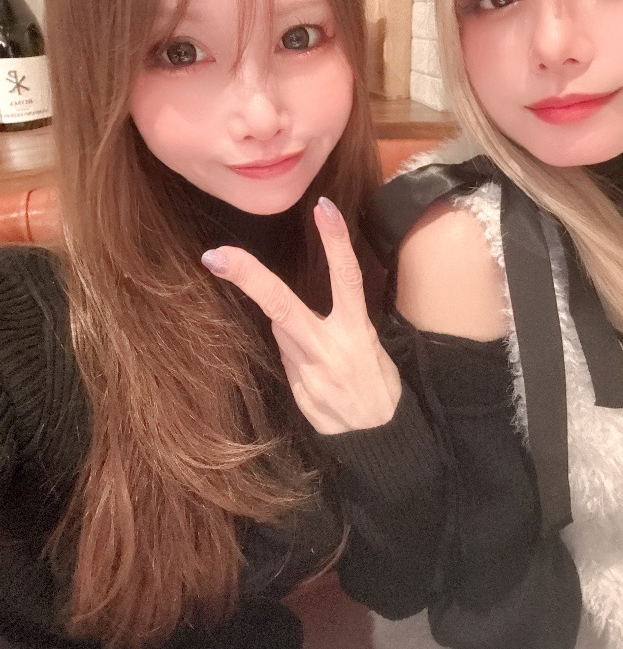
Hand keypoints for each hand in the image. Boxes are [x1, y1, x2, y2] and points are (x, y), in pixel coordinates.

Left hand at [201, 197, 401, 434]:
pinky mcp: (297, 394)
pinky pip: (288, 363)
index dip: (335, 242)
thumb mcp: (370, 346)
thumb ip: (335, 326)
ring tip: (324, 358)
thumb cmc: (377, 383)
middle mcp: (331, 350)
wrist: (381, 440)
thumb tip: (292, 313)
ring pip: (282, 336)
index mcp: (357, 332)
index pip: (346, 278)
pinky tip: (317, 377)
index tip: (323, 208)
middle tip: (215, 255)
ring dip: (292, 334)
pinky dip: (296, 360)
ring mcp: (310, 375)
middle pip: (282, 307)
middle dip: (249, 278)